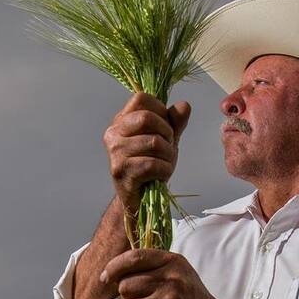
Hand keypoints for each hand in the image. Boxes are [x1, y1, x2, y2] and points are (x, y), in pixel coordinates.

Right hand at [103, 93, 191, 213]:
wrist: (139, 200)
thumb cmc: (150, 167)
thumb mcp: (166, 140)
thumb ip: (175, 122)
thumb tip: (184, 105)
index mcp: (121, 121)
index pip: (141, 98)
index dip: (160, 109)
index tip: (165, 127)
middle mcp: (113, 134)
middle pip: (147, 118)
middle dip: (167, 133)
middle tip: (168, 146)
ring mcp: (115, 153)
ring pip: (153, 142)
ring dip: (168, 155)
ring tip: (165, 163)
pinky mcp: (121, 172)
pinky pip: (152, 164)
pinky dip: (164, 170)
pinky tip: (161, 175)